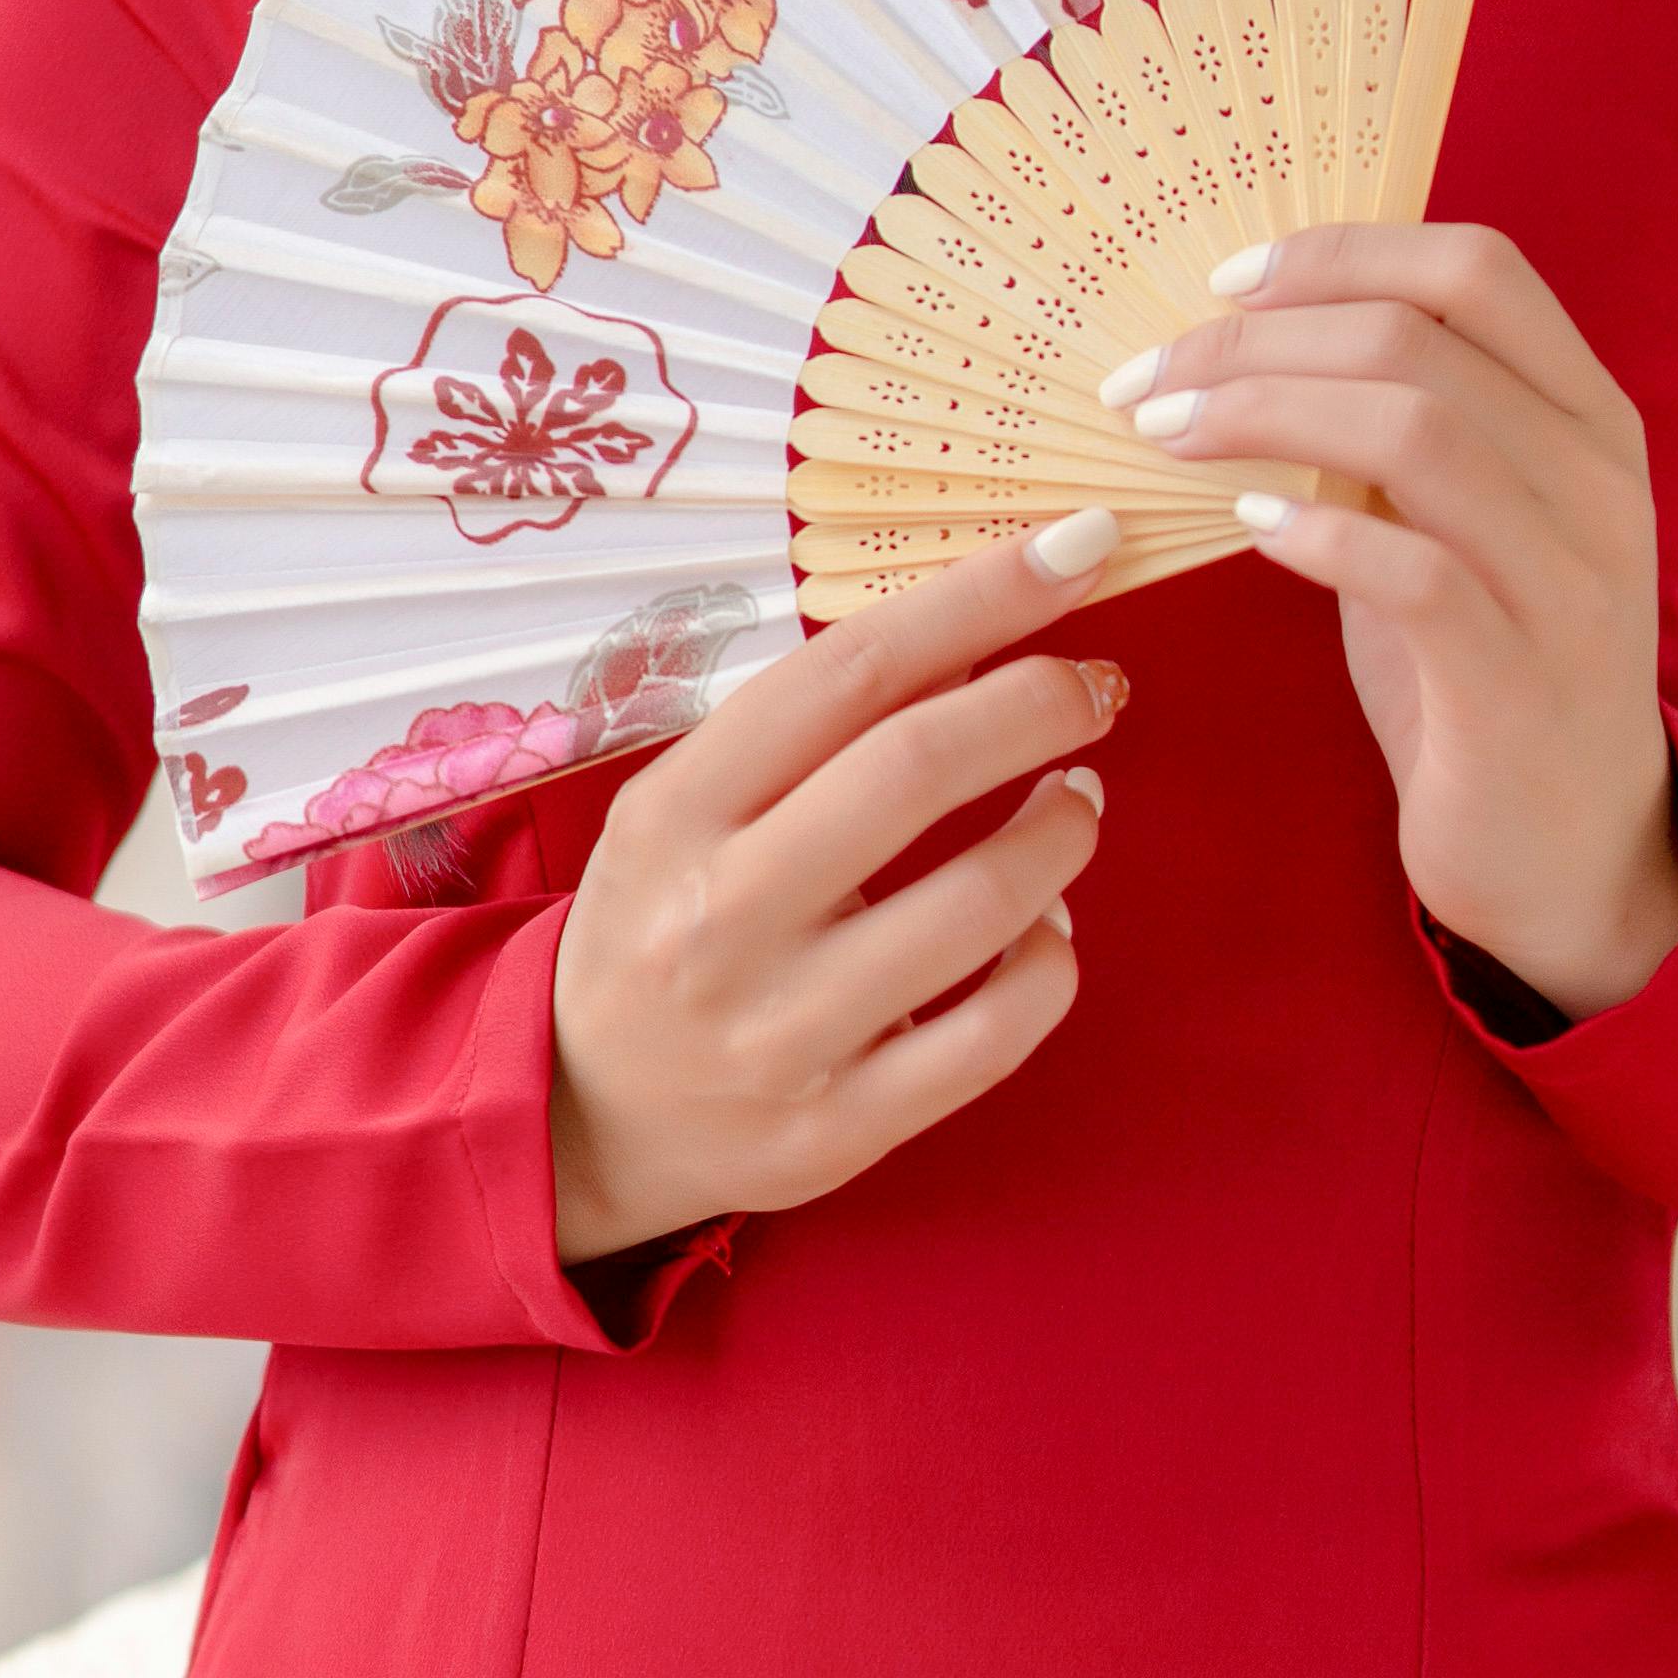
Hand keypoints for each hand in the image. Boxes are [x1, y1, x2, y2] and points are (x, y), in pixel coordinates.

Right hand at [549, 521, 1129, 1261]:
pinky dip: (1049, 963)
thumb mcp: (687, 810)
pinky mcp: (840, 1128)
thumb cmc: (661, 926)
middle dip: (1038, 702)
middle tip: (1094, 686)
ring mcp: (781, 1032)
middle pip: (916, 769)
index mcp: (676, 814)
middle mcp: (720, 918)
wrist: (583, 1117)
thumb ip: (809, 732)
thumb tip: (977, 634)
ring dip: (1062, 832)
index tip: (1073, 549)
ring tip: (1074, 803)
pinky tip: (1047, 928)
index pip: (848, 674)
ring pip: (979, 907)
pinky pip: (994, 1034)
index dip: (978, 597)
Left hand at [1103, 223, 1677, 1021]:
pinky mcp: (1521, 682)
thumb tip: (1250, 344)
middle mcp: (1598, 481)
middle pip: (1418, 338)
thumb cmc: (1487, 675)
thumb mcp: (1457, 526)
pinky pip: (1418, 570)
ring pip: (1419, 430)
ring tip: (1167, 438)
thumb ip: (1399, 431)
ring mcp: (1571, 581)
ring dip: (1265, 416)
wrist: (1580, 858)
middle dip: (1256, 344)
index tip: (1223, 286)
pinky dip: (1319, 534)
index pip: (1476, 268)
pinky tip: (1250, 534)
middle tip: (1145, 384)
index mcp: (1587, 418)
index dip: (1340, 254)